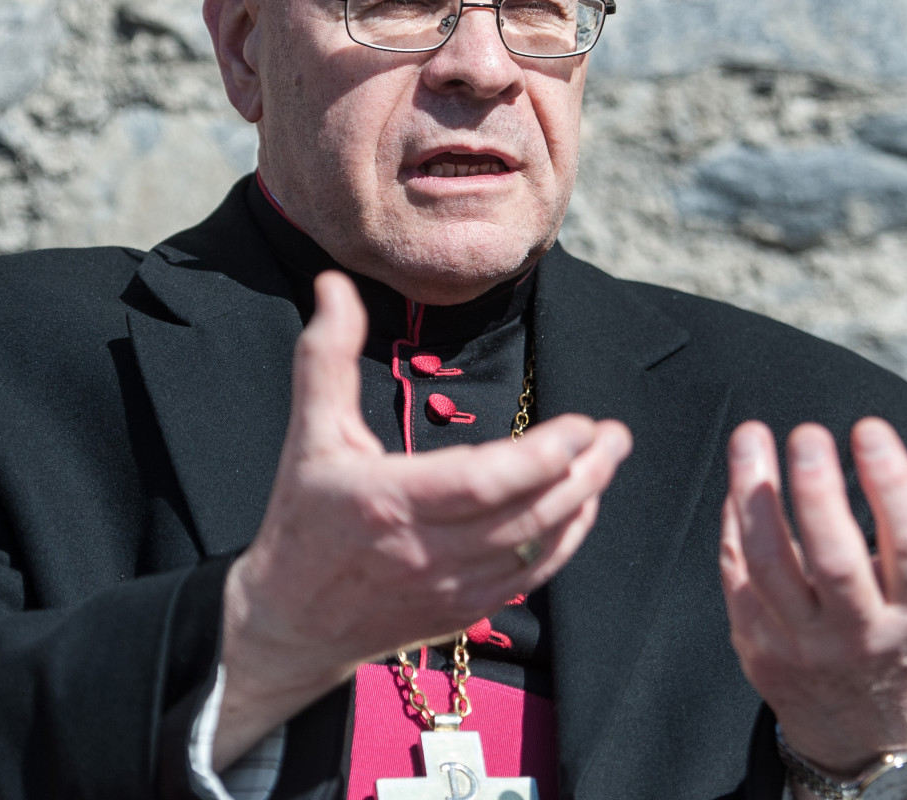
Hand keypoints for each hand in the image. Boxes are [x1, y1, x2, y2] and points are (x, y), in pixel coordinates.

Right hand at [215, 272, 631, 765]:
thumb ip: (325, 358)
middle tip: (616, 434)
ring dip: (582, 502)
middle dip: (583, 472)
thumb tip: (335, 285)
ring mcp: (450, 587)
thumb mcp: (309, 434)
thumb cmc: (302, 520)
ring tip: (608, 458)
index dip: (542, 456)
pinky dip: (564, 541)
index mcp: (389, 500)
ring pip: (536, 547)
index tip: (581, 423)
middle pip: (527, 515)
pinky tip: (581, 507)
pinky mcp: (463, 611)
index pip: (483, 482)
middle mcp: (427, 551)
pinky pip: (530, 577)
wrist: (289, 622)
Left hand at [719, 417, 906, 776]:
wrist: (864, 726)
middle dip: (819, 496)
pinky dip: (735, 523)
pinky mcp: (757, 643)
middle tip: (809, 432)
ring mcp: (804, 643)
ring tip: (751, 435)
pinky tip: (741, 479)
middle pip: (837, 563)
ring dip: (756, 497)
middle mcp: (863, 632)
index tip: (870, 427)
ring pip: (770, 566)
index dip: (891, 487)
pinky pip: (737, 575)